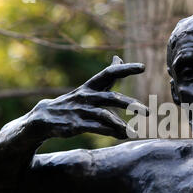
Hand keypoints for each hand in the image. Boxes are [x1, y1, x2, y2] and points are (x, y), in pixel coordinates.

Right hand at [28, 56, 147, 139]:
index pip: (109, 73)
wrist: (45, 118)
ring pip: (104, 115)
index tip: (143, 67)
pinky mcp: (75, 125)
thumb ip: (106, 76)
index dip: (125, 69)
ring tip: (133, 132)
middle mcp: (86, 96)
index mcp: (90, 86)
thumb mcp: (89, 87)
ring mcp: (80, 111)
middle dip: (130, 104)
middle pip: (111, 97)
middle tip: (148, 111)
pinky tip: (122, 135)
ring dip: (120, 124)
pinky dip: (110, 132)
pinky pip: (96, 128)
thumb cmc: (74, 101)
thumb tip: (119, 57)